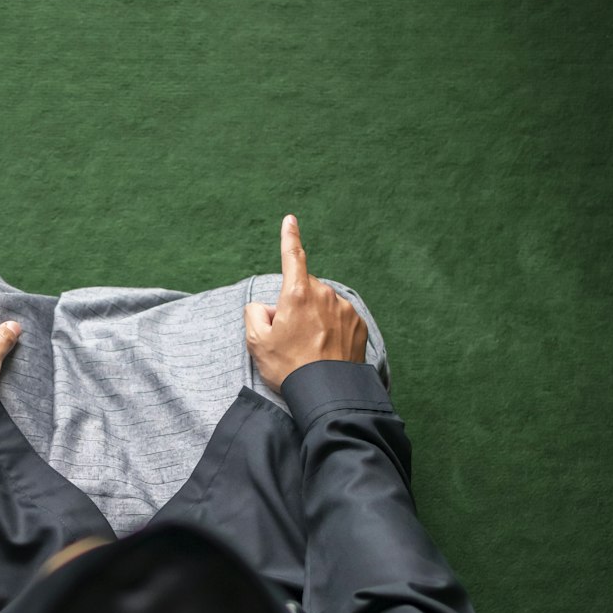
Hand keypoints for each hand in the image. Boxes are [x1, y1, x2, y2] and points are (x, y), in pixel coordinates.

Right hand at [243, 215, 367, 392]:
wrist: (327, 393)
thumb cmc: (289, 368)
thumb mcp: (256, 343)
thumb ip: (254, 314)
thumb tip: (265, 307)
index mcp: (297, 294)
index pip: (292, 256)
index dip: (289, 237)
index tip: (290, 220)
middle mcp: (324, 295)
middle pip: (304, 289)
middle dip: (295, 304)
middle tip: (288, 336)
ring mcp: (344, 309)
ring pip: (323, 304)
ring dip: (314, 318)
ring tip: (308, 349)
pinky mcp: (358, 324)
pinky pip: (339, 318)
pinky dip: (331, 329)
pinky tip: (325, 351)